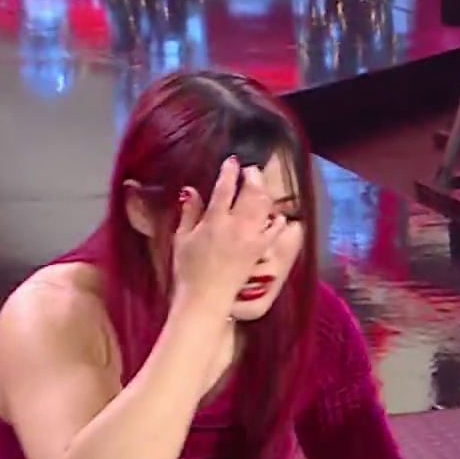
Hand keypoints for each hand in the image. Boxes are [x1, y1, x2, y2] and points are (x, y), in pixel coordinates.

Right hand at [171, 156, 280, 313]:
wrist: (206, 297)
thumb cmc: (188, 269)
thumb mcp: (181, 238)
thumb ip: (189, 212)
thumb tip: (190, 190)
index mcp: (214, 220)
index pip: (225, 188)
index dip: (230, 171)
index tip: (232, 161)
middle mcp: (236, 225)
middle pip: (250, 192)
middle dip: (252, 177)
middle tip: (251, 170)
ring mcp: (252, 237)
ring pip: (265, 207)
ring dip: (265, 192)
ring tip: (261, 185)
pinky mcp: (262, 250)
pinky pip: (276, 229)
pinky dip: (277, 219)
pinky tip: (276, 214)